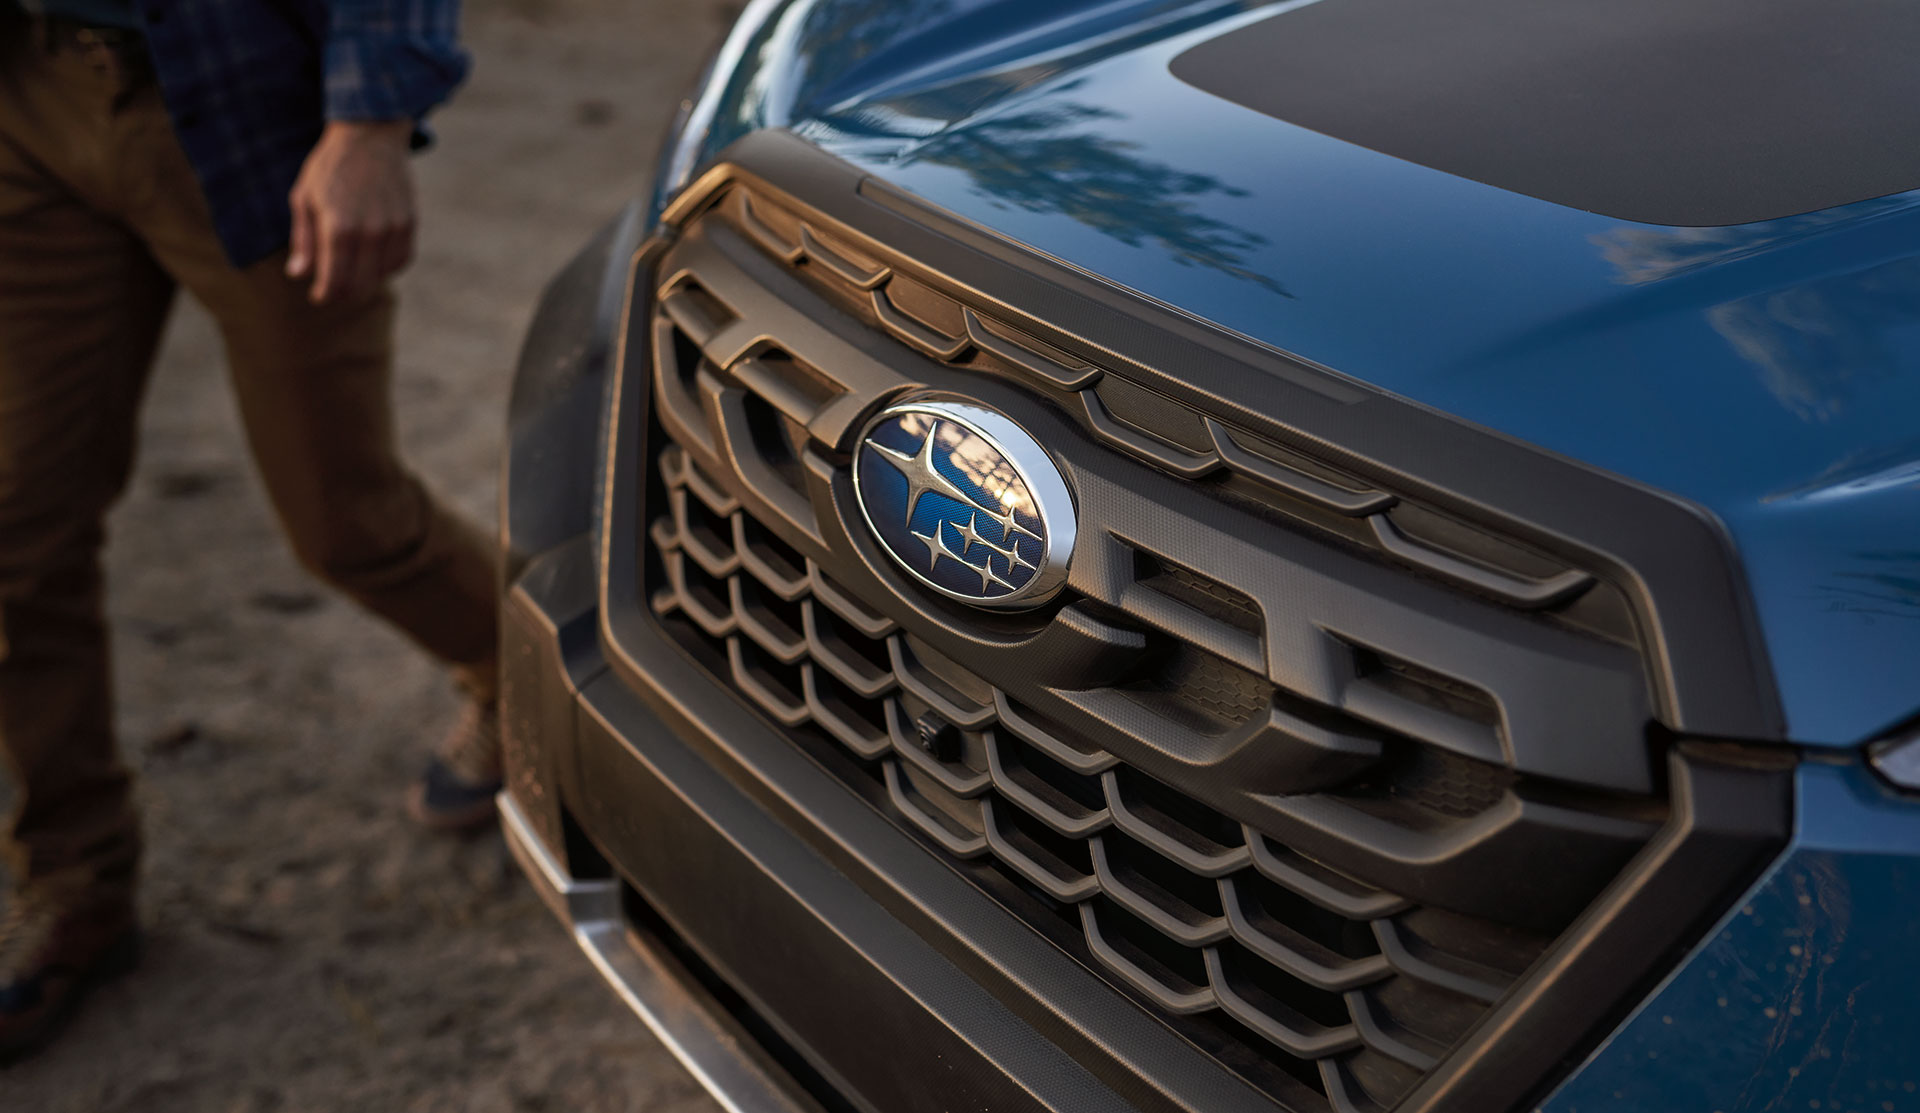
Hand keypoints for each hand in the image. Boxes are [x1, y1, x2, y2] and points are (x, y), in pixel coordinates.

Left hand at [286, 120, 416, 304]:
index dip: (325, 294)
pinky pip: (401, 260)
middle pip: (359, 285)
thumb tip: (298, 274)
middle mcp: (369, 232)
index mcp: (338, 227)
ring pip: (381, 275)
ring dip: (365, 279)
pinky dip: (387, 266)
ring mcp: (393, 228)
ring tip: (352, 269)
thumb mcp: (304, 198)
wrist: (370, 135)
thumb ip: (304, 239)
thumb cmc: (331, 166)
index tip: (319, 296)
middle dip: (344, 292)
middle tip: (333, 288)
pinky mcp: (409, 223)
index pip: (335, 281)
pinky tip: (373, 258)